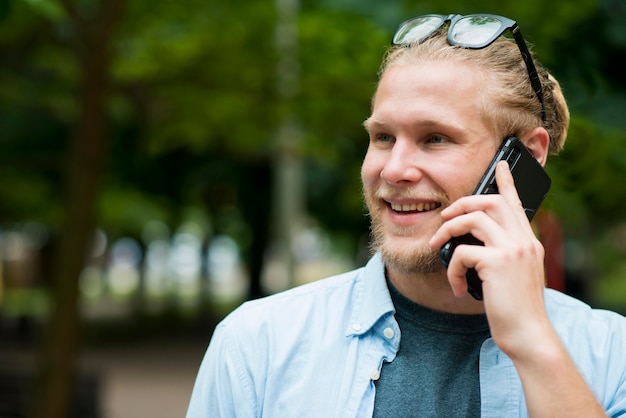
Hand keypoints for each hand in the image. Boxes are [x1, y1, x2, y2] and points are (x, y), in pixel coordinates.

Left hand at [429, 161, 549, 354]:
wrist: (528, 334)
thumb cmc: (515, 309)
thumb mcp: (512, 276)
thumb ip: (500, 255)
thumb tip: (470, 245)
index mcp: (528, 241)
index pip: (516, 203)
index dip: (506, 182)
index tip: (500, 165)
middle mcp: (524, 240)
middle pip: (490, 202)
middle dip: (461, 204)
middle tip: (444, 217)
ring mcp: (513, 249)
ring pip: (473, 219)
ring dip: (448, 230)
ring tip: (437, 246)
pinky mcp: (498, 262)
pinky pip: (462, 252)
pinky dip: (453, 269)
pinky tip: (458, 287)